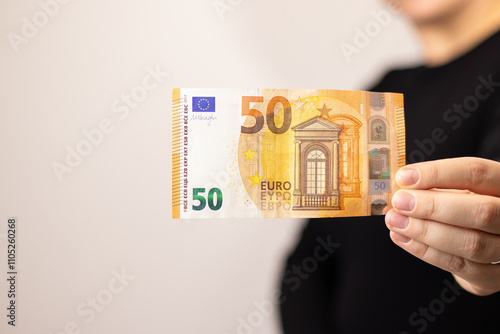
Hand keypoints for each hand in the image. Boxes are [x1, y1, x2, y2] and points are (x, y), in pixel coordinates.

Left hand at [385, 157, 499, 295]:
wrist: (487, 240)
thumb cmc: (467, 207)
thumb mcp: (459, 189)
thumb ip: (435, 186)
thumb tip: (399, 187)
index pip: (477, 173)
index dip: (438, 174)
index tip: (405, 177)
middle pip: (481, 211)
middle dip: (433, 206)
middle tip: (400, 202)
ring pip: (471, 243)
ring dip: (425, 231)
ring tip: (396, 221)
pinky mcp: (496, 277)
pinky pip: (460, 266)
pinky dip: (426, 251)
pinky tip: (404, 238)